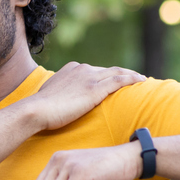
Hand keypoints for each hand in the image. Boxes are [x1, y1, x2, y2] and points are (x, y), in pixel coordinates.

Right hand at [21, 63, 145, 131]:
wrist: (37, 110)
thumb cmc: (39, 109)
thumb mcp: (49, 95)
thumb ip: (58, 93)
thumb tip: (58, 101)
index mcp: (71, 69)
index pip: (93, 71)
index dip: (105, 75)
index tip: (114, 80)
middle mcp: (82, 69)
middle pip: (107, 70)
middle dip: (121, 73)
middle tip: (134, 79)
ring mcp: (89, 77)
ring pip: (117, 72)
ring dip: (131, 74)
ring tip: (142, 80)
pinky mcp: (96, 88)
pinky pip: (120, 80)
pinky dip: (132, 78)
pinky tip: (142, 81)